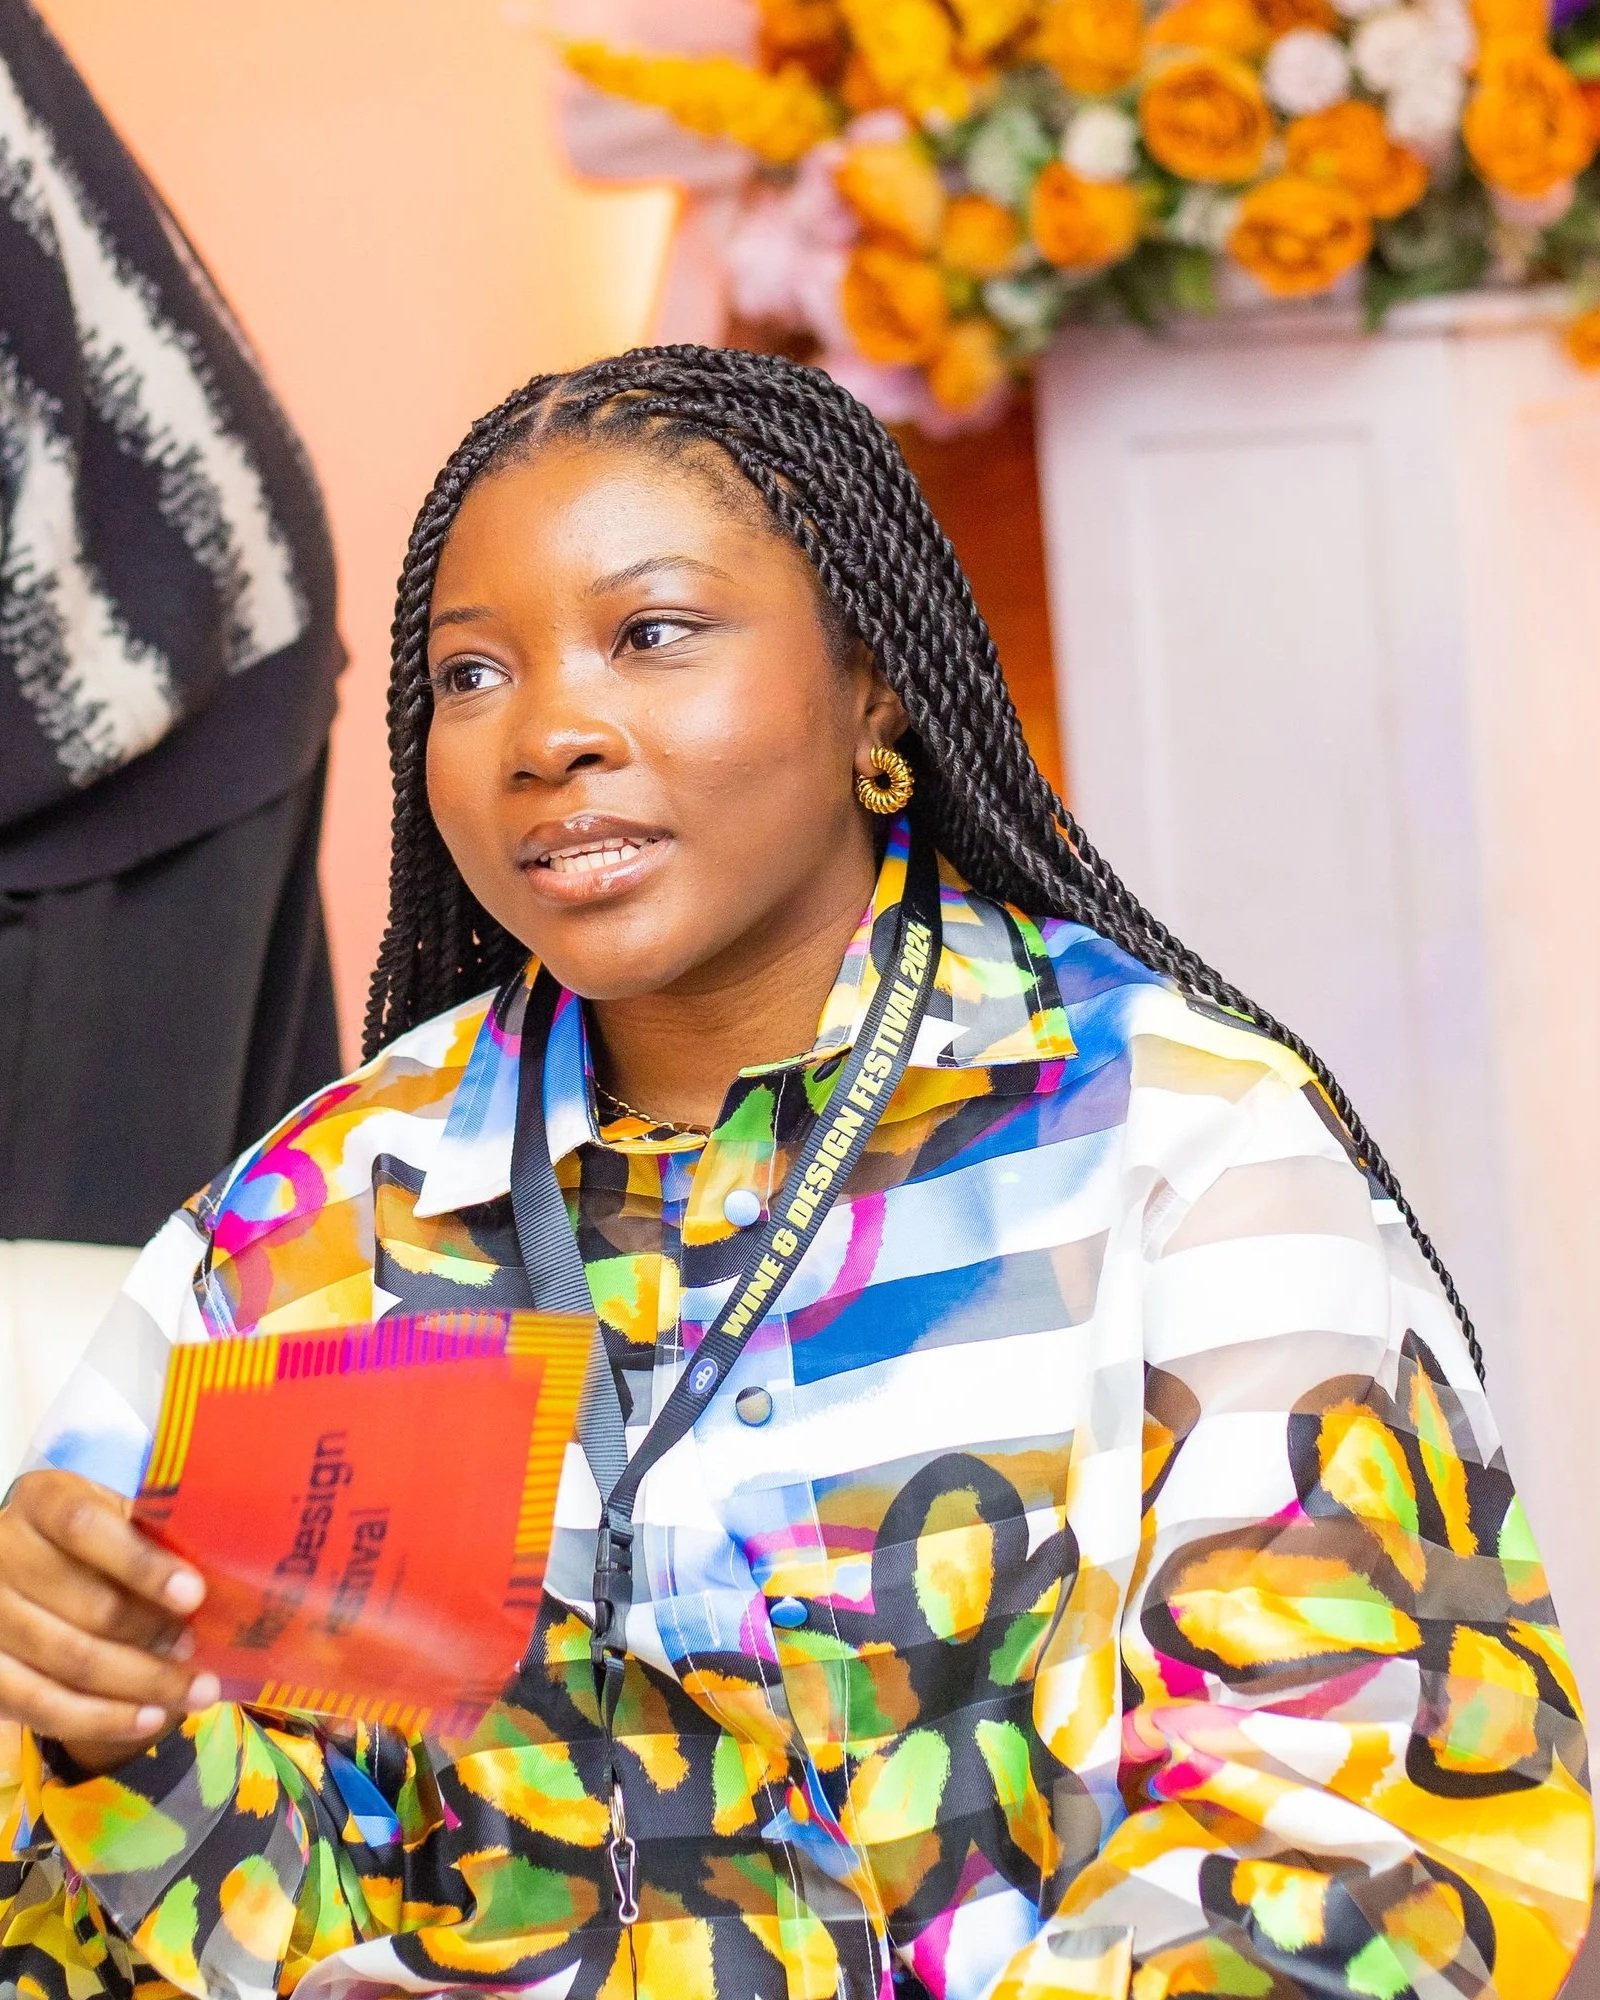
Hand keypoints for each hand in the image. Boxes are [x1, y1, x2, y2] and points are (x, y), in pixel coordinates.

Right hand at [0, 1469, 216, 1773]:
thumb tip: (226, 1568)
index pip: (86, 1528)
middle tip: (199, 1649)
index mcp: (43, 1500)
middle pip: (85, 1604)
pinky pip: (40, 1706)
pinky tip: (148, 1718)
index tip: (194, 1595)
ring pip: (67, 1661)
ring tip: (195, 1691)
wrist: (31, 1569)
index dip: (141, 1564)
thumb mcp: (118, 1517)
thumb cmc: (96, 1540)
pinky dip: (101, 1719)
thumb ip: (156, 1533)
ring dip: (141, 1683)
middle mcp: (2, 1553)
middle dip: (152, 1634)